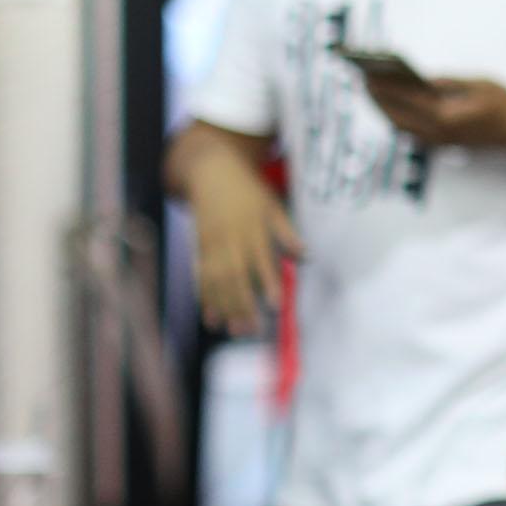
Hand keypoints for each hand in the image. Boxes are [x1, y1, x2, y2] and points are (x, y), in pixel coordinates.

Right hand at [192, 172, 302, 337]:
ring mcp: (211, 246)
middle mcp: (230, 240)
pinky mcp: (198, 249)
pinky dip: (206, 299)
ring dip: (225, 308)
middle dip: (244, 306)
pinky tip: (212, 318)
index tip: (277, 306)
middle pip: (236, 278)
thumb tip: (306, 256)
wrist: (211, 174)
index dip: (269, 284)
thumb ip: (287, 233)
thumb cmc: (249, 192)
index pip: (262, 261)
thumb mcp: (273, 206)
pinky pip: (201, 278)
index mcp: (252, 230)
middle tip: (253, 331)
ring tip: (234, 331)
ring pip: (216, 282)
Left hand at [366, 75, 505, 150]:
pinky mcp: (440, 144)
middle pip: (396, 115)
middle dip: (377, 98)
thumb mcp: (479, 83)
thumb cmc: (503, 105)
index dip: (384, 85)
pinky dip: (397, 119)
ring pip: (400, 126)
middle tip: (363, 81)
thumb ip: (449, 81)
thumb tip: (422, 79)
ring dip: (384, 110)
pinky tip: (392, 108)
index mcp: (445, 115)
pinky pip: (409, 132)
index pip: (405, 98)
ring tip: (373, 93)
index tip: (367, 74)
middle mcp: (436, 132)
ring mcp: (437, 141)